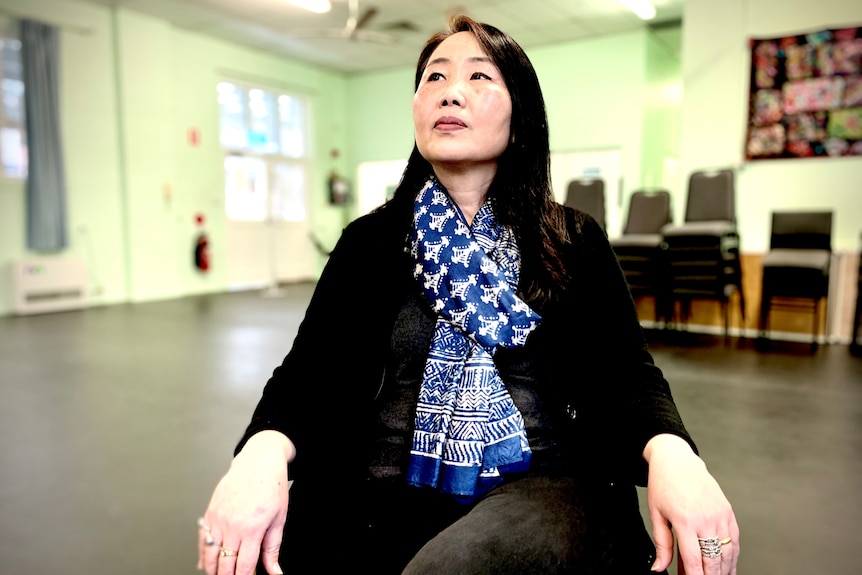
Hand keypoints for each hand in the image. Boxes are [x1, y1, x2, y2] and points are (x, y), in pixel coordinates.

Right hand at [197, 431, 294, 574]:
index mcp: (252, 528)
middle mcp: (232, 525)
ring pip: (210, 554)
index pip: (244, 566)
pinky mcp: (210, 512)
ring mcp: (219, 519)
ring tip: (219, 574)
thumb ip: (273, 548)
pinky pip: (203, 539)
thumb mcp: (280, 518)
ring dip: (213, 569)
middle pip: (224, 563)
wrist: (258, 460)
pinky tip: (205, 563)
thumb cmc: (272, 486)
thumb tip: (274, 571)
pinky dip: (203, 554)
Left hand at [644, 434, 738, 574]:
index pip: (694, 561)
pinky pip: (734, 540)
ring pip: (727, 553)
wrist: (677, 460)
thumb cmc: (663, 484)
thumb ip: (661, 544)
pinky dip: (732, 557)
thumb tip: (659, 568)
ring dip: (723, 571)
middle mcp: (706, 519)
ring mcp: (720, 515)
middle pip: (713, 560)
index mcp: (685, 520)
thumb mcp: (656, 514)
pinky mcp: (727, 511)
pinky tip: (727, 566)